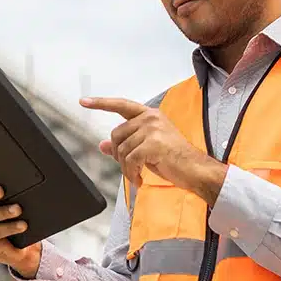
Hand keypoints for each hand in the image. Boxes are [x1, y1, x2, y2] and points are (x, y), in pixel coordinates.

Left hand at [80, 96, 226, 205]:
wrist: (195, 170)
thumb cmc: (174, 159)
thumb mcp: (145, 150)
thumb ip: (125, 144)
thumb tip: (103, 145)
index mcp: (150, 115)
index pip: (121, 105)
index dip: (101, 103)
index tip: (84, 101)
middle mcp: (150, 118)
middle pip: (116, 134)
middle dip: (118, 154)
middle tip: (129, 167)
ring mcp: (152, 129)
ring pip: (122, 150)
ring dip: (126, 168)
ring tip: (137, 175)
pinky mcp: (153, 143)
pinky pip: (130, 159)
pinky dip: (131, 173)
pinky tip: (139, 179)